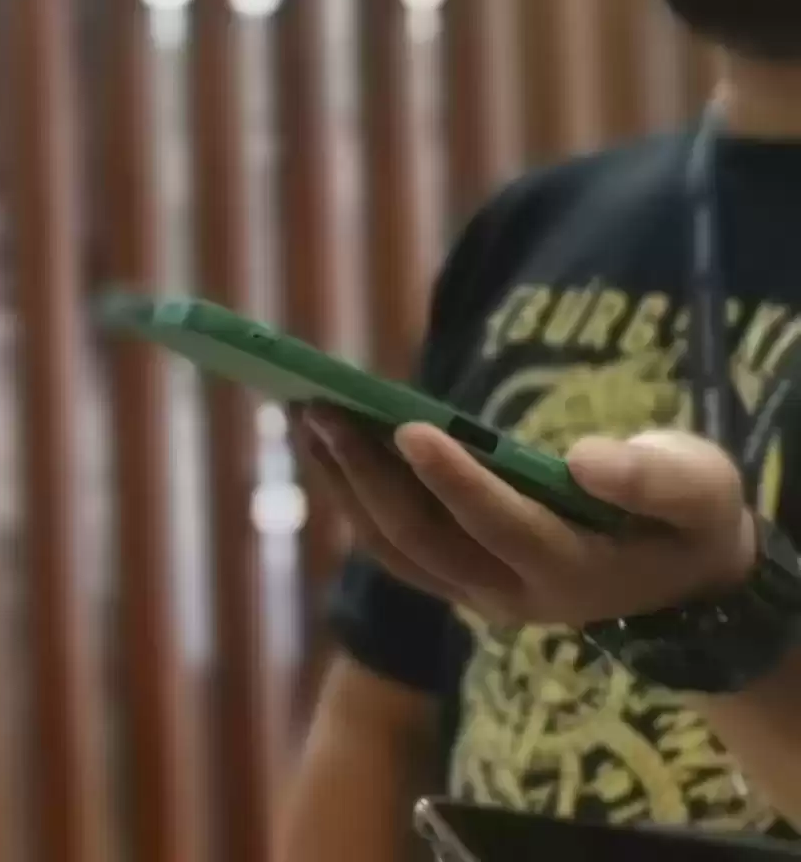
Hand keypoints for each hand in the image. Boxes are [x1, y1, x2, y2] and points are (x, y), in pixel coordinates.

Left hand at [298, 405, 758, 627]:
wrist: (679, 579)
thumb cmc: (688, 517)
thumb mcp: (698, 489)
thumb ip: (653, 479)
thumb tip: (584, 462)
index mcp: (574, 571)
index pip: (501, 525)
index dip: (454, 478)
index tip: (408, 426)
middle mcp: (512, 595)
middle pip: (423, 537)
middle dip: (367, 473)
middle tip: (321, 408)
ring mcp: (474, 593)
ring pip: (390, 546)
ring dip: (342, 483)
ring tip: (306, 417)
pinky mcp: (453, 579)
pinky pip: (388, 545)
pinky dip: (350, 497)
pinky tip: (323, 446)